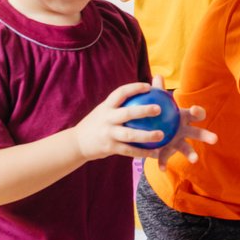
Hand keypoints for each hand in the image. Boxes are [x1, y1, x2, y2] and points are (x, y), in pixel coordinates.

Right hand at [75, 83, 215, 163]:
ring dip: (147, 135)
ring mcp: (108, 134)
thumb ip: (120, 104)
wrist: (77, 143)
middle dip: (143, 110)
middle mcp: (107, 119)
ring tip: (162, 135)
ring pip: (130, 134)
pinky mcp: (110, 148)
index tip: (148, 86)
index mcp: (106, 107)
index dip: (134, 88)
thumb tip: (142, 92)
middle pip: (127, 113)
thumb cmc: (97, 123)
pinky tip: (155, 153)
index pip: (120, 93)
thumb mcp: (104, 111)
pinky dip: (143, 152)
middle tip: (159, 109)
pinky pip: (129, 150)